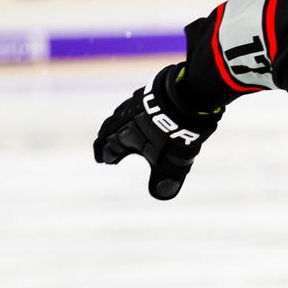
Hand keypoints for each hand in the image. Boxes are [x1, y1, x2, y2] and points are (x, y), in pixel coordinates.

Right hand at [92, 64, 220, 199]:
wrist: (186, 99)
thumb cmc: (176, 134)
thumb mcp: (173, 162)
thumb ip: (167, 179)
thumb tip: (163, 194)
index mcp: (126, 137)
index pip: (110, 148)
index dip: (107, 156)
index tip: (105, 161)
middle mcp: (125, 120)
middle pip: (108, 131)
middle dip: (104, 141)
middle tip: (102, 150)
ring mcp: (135, 103)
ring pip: (118, 115)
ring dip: (113, 125)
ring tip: (113, 130)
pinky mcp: (147, 93)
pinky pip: (132, 103)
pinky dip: (129, 111)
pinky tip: (135, 111)